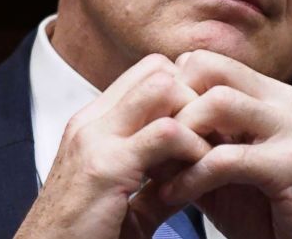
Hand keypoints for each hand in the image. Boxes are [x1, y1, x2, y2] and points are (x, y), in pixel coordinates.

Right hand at [14, 54, 210, 238]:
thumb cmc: (79, 237)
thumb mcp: (121, 201)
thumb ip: (155, 182)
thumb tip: (195, 172)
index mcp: (92, 125)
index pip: (147, 74)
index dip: (183, 92)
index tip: (204, 125)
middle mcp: (91, 123)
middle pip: (157, 69)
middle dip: (193, 94)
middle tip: (211, 133)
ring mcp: (95, 140)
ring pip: (162, 87)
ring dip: (195, 115)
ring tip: (208, 152)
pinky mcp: (107, 167)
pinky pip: (167, 133)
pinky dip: (194, 148)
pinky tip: (200, 173)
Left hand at [163, 50, 291, 238]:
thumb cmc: (273, 212)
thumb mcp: (226, 171)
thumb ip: (193, 146)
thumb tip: (143, 132)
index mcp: (268, 95)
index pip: (205, 61)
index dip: (171, 91)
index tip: (149, 128)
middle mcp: (283, 101)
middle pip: (207, 67)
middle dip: (171, 105)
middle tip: (150, 143)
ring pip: (217, 102)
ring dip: (179, 136)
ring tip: (160, 170)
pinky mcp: (291, 166)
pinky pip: (226, 158)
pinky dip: (191, 177)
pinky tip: (174, 196)